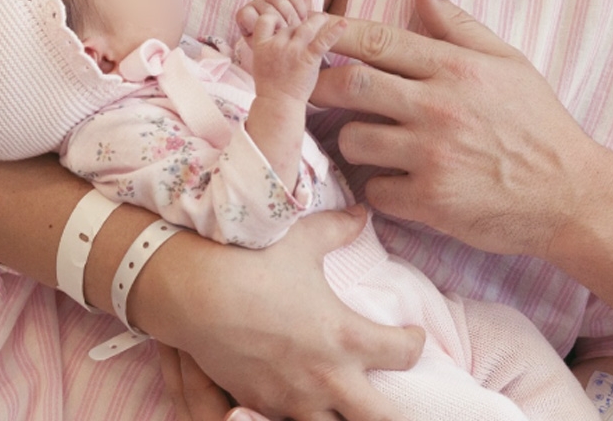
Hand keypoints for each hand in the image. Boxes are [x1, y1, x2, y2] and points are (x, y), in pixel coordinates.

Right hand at [147, 207, 424, 419]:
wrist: (197, 293)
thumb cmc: (256, 261)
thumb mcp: (305, 237)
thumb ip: (340, 227)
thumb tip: (363, 212)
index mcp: (346, 336)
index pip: (403, 353)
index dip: (415, 344)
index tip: (414, 335)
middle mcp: (326, 378)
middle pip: (380, 417)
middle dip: (397, 411)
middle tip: (403, 400)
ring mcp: (291, 400)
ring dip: (347, 417)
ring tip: (353, 407)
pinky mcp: (259, 407)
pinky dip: (307, 420)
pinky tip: (310, 410)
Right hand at [239, 0, 344, 102]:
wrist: (279, 103)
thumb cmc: (271, 83)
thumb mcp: (260, 60)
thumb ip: (268, 42)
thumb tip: (281, 25)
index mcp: (261, 46)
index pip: (266, 19)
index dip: (273, 18)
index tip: (280, 23)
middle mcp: (276, 46)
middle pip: (290, 26)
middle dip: (296, 28)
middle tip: (303, 34)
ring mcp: (293, 51)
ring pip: (307, 26)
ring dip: (316, 21)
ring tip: (323, 18)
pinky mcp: (308, 59)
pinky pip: (323, 41)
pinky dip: (335, 31)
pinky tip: (344, 23)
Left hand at [312, 0, 596, 258]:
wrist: (570, 194)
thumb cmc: (538, 122)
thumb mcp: (507, 61)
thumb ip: (458, 24)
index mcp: (455, 67)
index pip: (379, 41)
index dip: (337, 33)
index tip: (314, 32)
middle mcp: (438, 107)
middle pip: (352, 85)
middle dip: (323, 84)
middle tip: (317, 88)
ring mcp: (432, 155)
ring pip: (355, 140)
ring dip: (352, 139)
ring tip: (368, 139)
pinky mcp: (431, 201)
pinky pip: (376, 189)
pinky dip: (379, 186)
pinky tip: (397, 180)